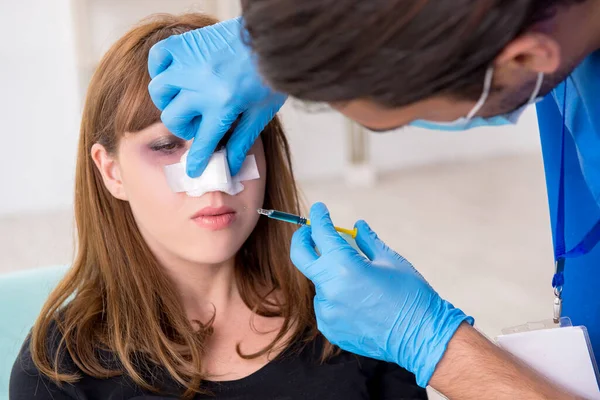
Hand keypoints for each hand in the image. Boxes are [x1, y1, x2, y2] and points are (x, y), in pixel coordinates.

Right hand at [148, 17, 286, 176]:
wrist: (273, 38)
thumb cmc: (270, 76)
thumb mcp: (261, 113)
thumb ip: (242, 140)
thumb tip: (230, 167)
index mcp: (222, 106)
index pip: (202, 143)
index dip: (197, 161)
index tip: (193, 170)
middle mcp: (200, 86)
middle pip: (174, 119)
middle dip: (185, 128)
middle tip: (197, 124)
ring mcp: (189, 64)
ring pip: (159, 91)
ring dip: (170, 101)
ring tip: (185, 100)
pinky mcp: (185, 44)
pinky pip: (158, 57)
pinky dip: (160, 68)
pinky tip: (173, 75)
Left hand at [291, 202, 472, 386]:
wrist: (421, 336)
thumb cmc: (410, 294)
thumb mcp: (390, 260)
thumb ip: (367, 240)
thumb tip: (357, 226)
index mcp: (344, 266)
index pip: (321, 233)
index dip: (319, 217)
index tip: (319, 210)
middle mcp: (329, 288)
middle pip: (300, 255)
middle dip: (303, 238)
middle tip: (310, 231)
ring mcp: (327, 310)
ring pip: (318, 281)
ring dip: (329, 273)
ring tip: (357, 280)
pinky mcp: (329, 327)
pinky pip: (325, 303)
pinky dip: (335, 296)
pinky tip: (358, 301)